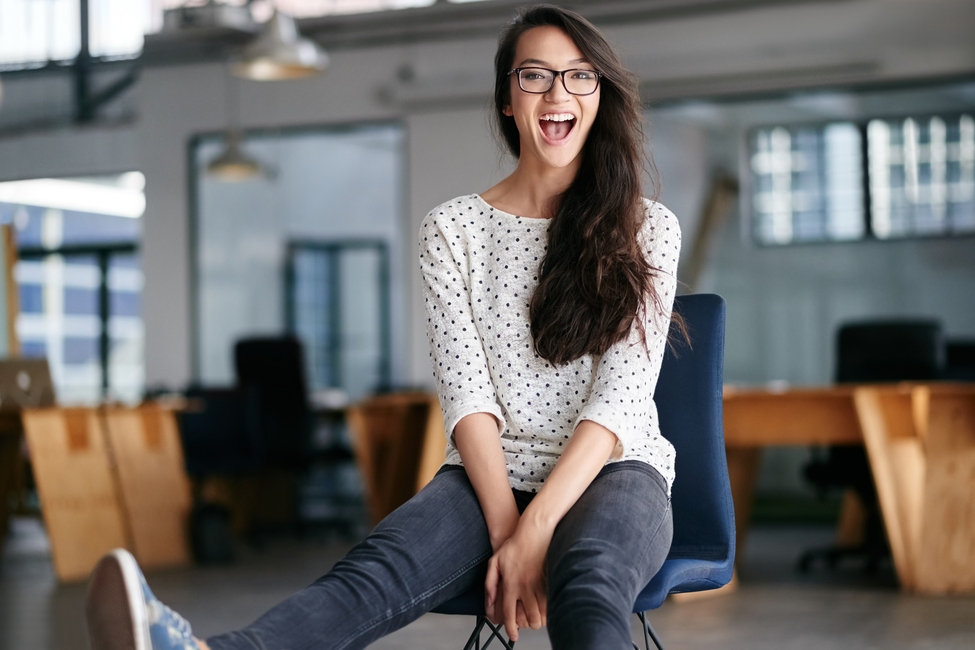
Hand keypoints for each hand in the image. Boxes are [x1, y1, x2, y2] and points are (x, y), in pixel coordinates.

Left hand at [484, 522, 550, 641]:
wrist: (534, 531)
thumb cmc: (514, 545)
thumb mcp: (494, 562)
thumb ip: (490, 584)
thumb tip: (490, 602)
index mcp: (511, 584)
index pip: (509, 613)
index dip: (511, 628)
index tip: (513, 635)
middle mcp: (525, 587)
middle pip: (530, 618)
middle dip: (529, 625)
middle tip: (527, 622)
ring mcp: (539, 584)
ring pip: (542, 614)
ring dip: (539, 619)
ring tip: (536, 616)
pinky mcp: (550, 580)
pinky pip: (551, 602)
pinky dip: (549, 609)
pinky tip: (545, 607)